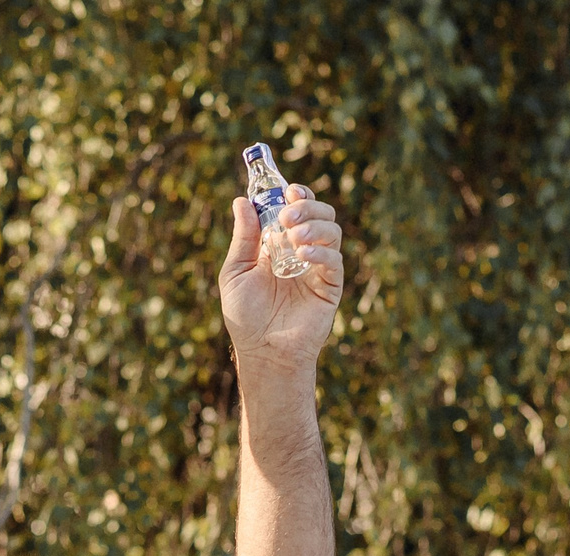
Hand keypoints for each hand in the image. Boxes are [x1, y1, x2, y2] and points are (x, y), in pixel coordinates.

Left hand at [220, 182, 343, 372]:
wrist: (263, 352)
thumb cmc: (245, 316)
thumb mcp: (235, 272)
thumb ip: (242, 238)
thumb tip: (241, 201)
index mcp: (279, 244)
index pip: (295, 209)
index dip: (295, 195)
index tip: (287, 190)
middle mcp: (301, 251)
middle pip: (319, 214)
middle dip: (307, 207)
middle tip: (288, 215)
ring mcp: (317, 268)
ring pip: (332, 231)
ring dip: (315, 226)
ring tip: (294, 236)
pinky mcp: (330, 286)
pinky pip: (334, 260)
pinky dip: (321, 251)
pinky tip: (303, 254)